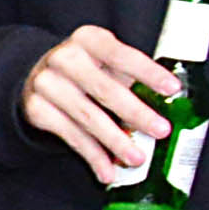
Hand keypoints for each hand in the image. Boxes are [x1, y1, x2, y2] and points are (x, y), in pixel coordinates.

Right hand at [24, 23, 179, 189]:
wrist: (36, 75)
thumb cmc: (85, 69)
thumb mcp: (105, 61)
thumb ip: (129, 77)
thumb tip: (167, 106)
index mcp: (88, 39)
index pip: (122, 55)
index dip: (149, 73)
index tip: (172, 89)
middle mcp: (64, 59)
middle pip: (105, 90)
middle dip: (136, 113)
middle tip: (161, 130)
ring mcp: (47, 84)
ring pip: (88, 117)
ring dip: (115, 141)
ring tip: (137, 158)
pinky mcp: (38, 110)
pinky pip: (71, 136)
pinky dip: (92, 156)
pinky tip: (107, 170)